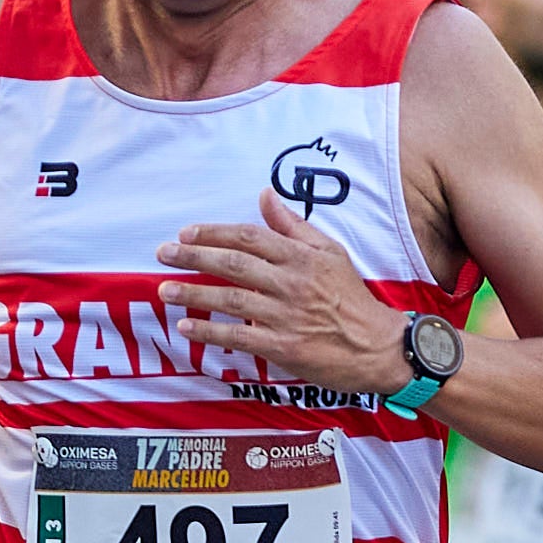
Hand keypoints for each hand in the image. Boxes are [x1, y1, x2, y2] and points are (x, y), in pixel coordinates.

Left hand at [161, 191, 398, 397]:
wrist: (378, 347)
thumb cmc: (352, 298)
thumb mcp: (330, 252)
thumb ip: (293, 225)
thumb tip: (265, 195)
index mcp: (301, 257)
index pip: (249, 237)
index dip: (214, 233)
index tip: (186, 233)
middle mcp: (291, 283)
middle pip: (233, 264)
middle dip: (193, 257)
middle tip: (163, 254)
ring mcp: (286, 316)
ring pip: (231, 299)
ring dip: (193, 293)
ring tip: (164, 290)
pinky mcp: (284, 347)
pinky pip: (239, 337)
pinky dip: (210, 331)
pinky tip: (187, 326)